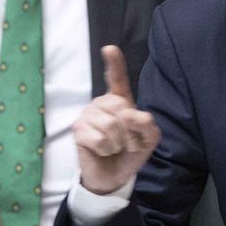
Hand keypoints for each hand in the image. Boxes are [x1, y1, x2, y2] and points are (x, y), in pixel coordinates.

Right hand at [72, 45, 159, 194]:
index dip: (114, 64)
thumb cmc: (130, 152)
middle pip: (121, 109)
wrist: (114, 176)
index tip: (109, 49)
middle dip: (130, 132)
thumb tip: (129, 114)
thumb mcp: (149, 139)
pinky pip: (98, 138)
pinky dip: (105, 149)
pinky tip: (102, 151)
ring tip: (114, 147)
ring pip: (110, 125)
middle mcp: (102, 103)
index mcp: (120, 100)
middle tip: (126, 142)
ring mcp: (87, 115)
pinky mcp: (77, 130)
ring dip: (118, 143)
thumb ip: (147, 125)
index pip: (117, 79)